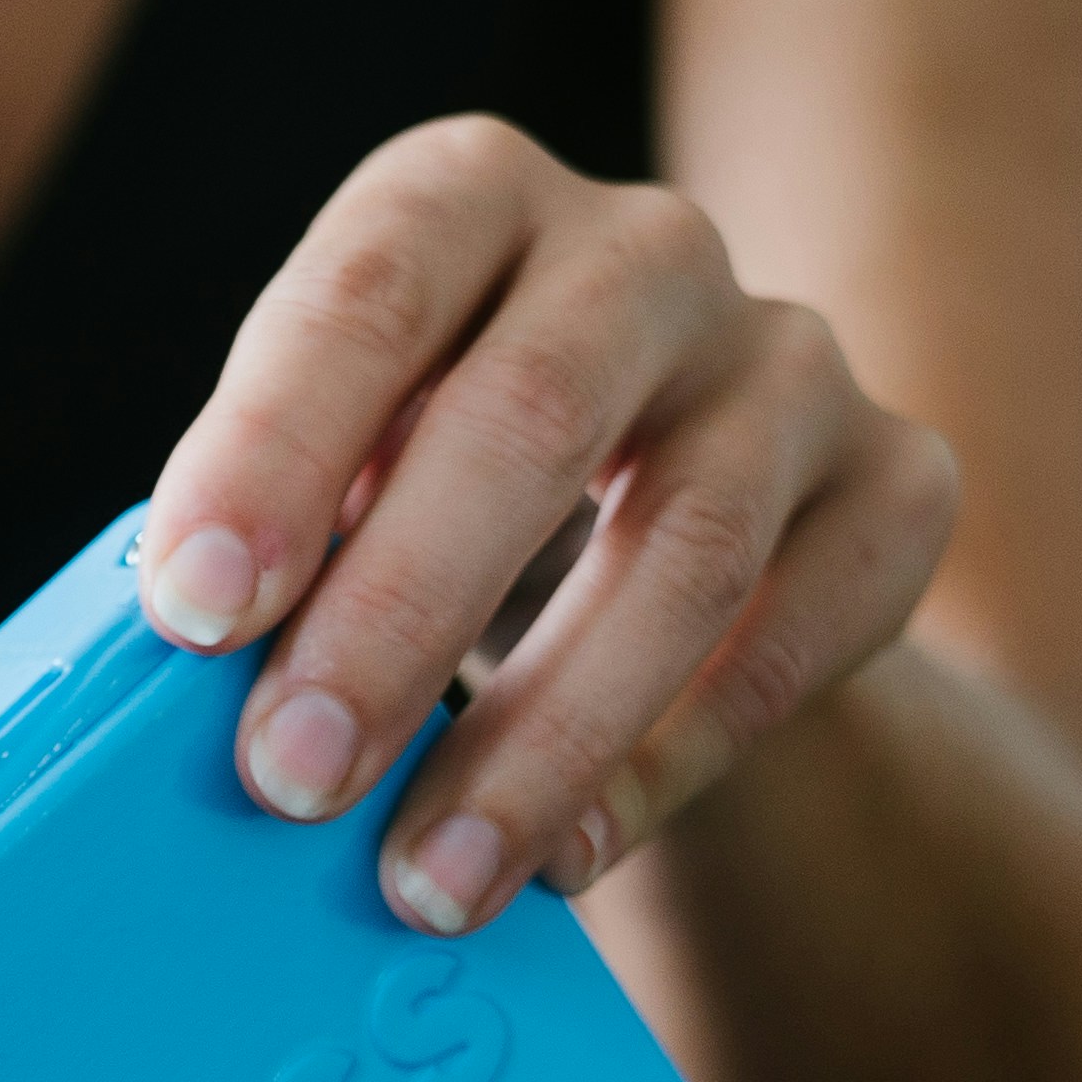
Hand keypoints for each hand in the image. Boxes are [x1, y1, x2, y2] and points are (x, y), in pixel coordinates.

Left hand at [134, 114, 960, 937]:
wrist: (666, 552)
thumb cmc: (440, 504)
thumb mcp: (345, 480)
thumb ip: (282, 540)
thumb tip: (182, 679)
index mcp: (471, 200)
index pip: (368, 291)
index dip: (274, 448)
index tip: (192, 612)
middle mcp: (645, 251)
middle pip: (532, 410)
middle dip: (396, 613)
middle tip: (289, 775)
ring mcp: (791, 362)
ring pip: (683, 544)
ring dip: (539, 735)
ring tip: (427, 881)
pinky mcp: (899, 487)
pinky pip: (797, 636)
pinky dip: (670, 764)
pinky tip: (568, 862)